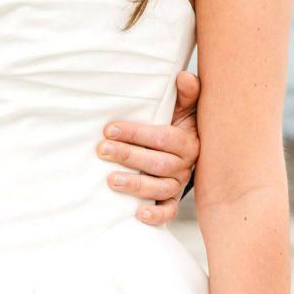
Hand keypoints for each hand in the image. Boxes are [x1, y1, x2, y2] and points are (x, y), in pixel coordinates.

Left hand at [98, 71, 200, 225]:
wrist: (191, 150)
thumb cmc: (179, 126)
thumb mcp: (184, 109)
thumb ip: (186, 94)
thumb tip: (182, 77)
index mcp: (188, 140)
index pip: (162, 138)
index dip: (136, 133)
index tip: (109, 129)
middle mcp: (185, 164)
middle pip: (158, 163)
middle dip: (128, 156)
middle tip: (102, 149)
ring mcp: (178, 183)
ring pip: (160, 188)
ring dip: (136, 185)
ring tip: (111, 180)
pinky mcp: (171, 200)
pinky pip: (168, 212)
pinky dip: (156, 216)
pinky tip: (138, 214)